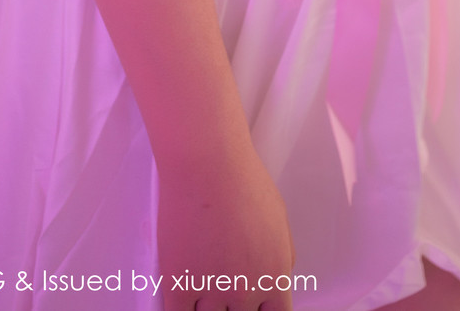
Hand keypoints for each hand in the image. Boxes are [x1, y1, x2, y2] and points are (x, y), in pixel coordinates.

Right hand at [157, 147, 295, 310]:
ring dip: (205, 306)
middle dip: (232, 308)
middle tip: (224, 292)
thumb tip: (277, 281)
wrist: (206, 164)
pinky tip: (180, 298)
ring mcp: (211, 291)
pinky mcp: (178, 284)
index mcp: (274, 277)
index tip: (251, 308)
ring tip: (201, 285)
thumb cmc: (244, 181)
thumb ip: (281, 258)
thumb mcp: (279, 220)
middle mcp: (245, 292)